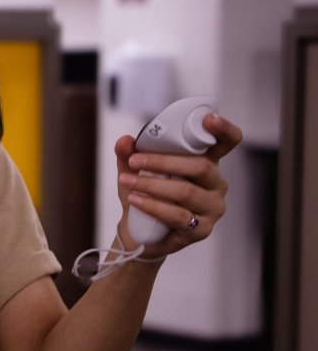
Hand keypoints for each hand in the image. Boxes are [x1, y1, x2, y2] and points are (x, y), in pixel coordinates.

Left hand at [113, 113, 243, 258]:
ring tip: (128, 182)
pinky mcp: (202, 229)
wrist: (141, 231)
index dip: (223, 129)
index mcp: (206, 162)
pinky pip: (178, 215)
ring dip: (152, 185)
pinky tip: (135, 200)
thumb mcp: (135, 172)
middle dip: (163, 162)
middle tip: (134, 160)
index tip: (208, 119)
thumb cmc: (146, 194)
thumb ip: (129, 155)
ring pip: (186, 191)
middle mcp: (216, 183)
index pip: (226, 142)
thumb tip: (125, 141)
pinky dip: (153, 206)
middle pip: (200, 166)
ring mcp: (212, 207)